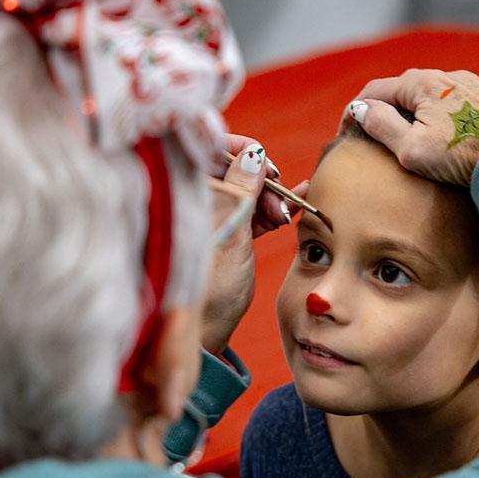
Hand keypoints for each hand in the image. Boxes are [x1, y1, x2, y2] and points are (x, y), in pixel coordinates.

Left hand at [201, 134, 306, 354]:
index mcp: (185, 192)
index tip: (265, 163)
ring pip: (245, 189)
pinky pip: (250, 210)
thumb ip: (243, 188)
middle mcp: (195, 199)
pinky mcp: (226, 233)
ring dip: (269, 196)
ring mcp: (211, 216)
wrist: (206, 329)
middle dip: (261, 177)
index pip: (210, 148)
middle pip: (232, 167)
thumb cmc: (211, 283)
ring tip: (284, 214)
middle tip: (278, 196)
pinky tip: (293, 208)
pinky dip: (269, 209)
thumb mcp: (233, 230)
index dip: (241, 150)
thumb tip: (254, 153)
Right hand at [341, 69, 478, 185]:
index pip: (375, 90)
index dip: (355, 110)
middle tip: (380, 135)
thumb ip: (382, 126)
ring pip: (441, 95)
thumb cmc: (464, 155)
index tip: (346, 131)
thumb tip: (362, 110)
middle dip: (390, 109)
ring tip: (422, 138)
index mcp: (423, 84)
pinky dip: (454, 117)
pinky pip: (468, 104)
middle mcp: (451, 76)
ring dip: (424, 112)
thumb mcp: (411, 149)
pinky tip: (458, 137)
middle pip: (408, 90)